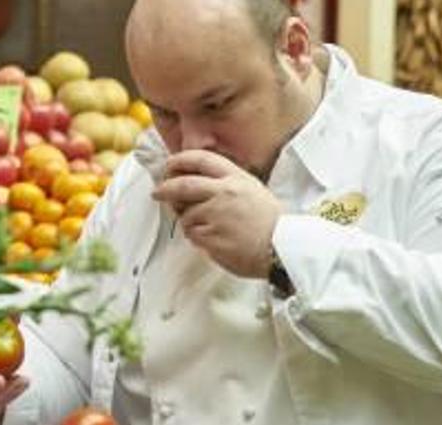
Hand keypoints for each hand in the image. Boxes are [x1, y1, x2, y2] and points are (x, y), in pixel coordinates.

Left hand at [151, 150, 282, 277]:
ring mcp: (216, 214)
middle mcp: (224, 192)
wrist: (283, 247)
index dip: (180, 160)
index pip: (201, 159)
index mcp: (236, 178)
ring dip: (189, 221)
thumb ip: (225, 183)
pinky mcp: (211, 235)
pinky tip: (214, 240)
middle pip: (183, 185)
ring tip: (209, 228)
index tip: (169, 165)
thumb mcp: (252, 190)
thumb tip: (194, 184)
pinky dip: (197, 238)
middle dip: (165, 188)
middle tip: (158, 192)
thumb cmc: (270, 223)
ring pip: (186, 215)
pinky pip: (192, 235)